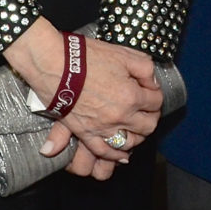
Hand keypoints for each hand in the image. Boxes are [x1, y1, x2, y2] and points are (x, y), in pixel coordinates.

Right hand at [7, 22, 163, 178]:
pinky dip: (115, 155)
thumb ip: (145, 69)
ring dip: (137, 136)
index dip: (156, 95)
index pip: (156, 102)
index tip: (151, 91)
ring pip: (129, 142)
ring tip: (136, 129)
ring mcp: (102, 127)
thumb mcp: (123, 54)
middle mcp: (120, 116)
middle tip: (148, 111)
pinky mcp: (85, 133)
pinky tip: (122, 154)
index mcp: (132, 96)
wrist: (54, 64)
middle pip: (148, 126)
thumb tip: (151, 83)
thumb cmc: (87, 57)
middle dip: (152, 117)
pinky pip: (104, 152)